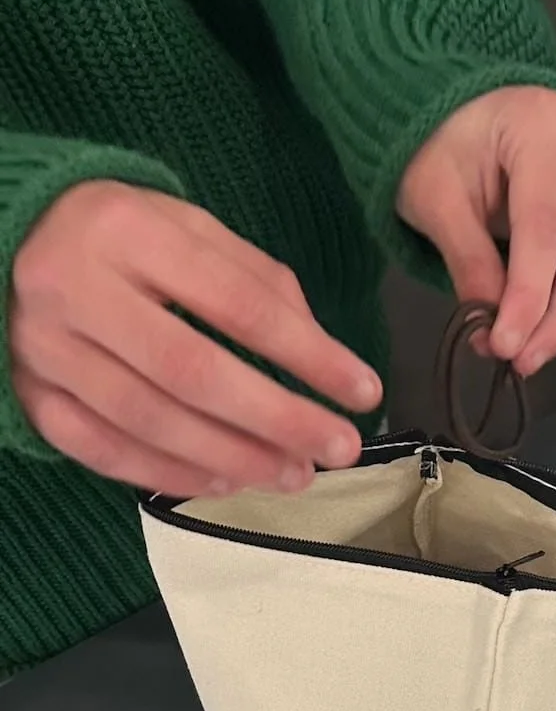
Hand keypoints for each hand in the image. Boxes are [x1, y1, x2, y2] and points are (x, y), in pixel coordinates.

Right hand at [9, 181, 379, 495]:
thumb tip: (324, 356)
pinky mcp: (28, 391)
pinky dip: (167, 472)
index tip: (364, 391)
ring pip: (148, 419)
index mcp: (129, 232)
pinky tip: (223, 481)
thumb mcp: (190, 230)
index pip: (237, 304)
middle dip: (277, 419)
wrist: (11, 235)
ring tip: (292, 473)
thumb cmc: (121, 235)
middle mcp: (76, 288)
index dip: (307, 354)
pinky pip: (100, 448)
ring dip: (232, 456)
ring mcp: (44, 346)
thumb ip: (258, 284)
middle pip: (192, 371)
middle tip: (337, 449)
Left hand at [397, 86, 555, 374]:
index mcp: (539, 126)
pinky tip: (540, 322)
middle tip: (525, 361)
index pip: (543, 227)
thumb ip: (468, 261)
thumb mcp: (434, 198)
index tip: (508, 346)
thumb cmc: (430, 141)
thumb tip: (492, 331)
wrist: (443, 104)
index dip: (530, 295)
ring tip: (527, 352)